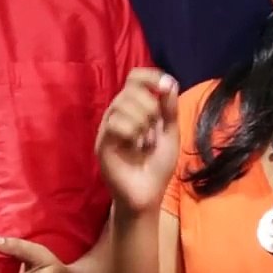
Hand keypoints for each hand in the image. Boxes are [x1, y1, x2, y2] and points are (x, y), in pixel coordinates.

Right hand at [96, 68, 179, 213]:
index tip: (166, 85)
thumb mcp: (170, 134)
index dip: (150, 76)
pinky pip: (114, 124)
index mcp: (134, 108)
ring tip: (145, 141)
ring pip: (121, 105)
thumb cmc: (157, 165)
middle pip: (130, 89)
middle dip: (150, 106)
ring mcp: (108, 128)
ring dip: (142, 121)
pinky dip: (131, 132)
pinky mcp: (102, 143)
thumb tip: (169, 83)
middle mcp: (118, 114)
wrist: (147, 195)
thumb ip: (169, 109)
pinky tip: (135, 146)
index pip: (134, 78)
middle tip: (155, 128)